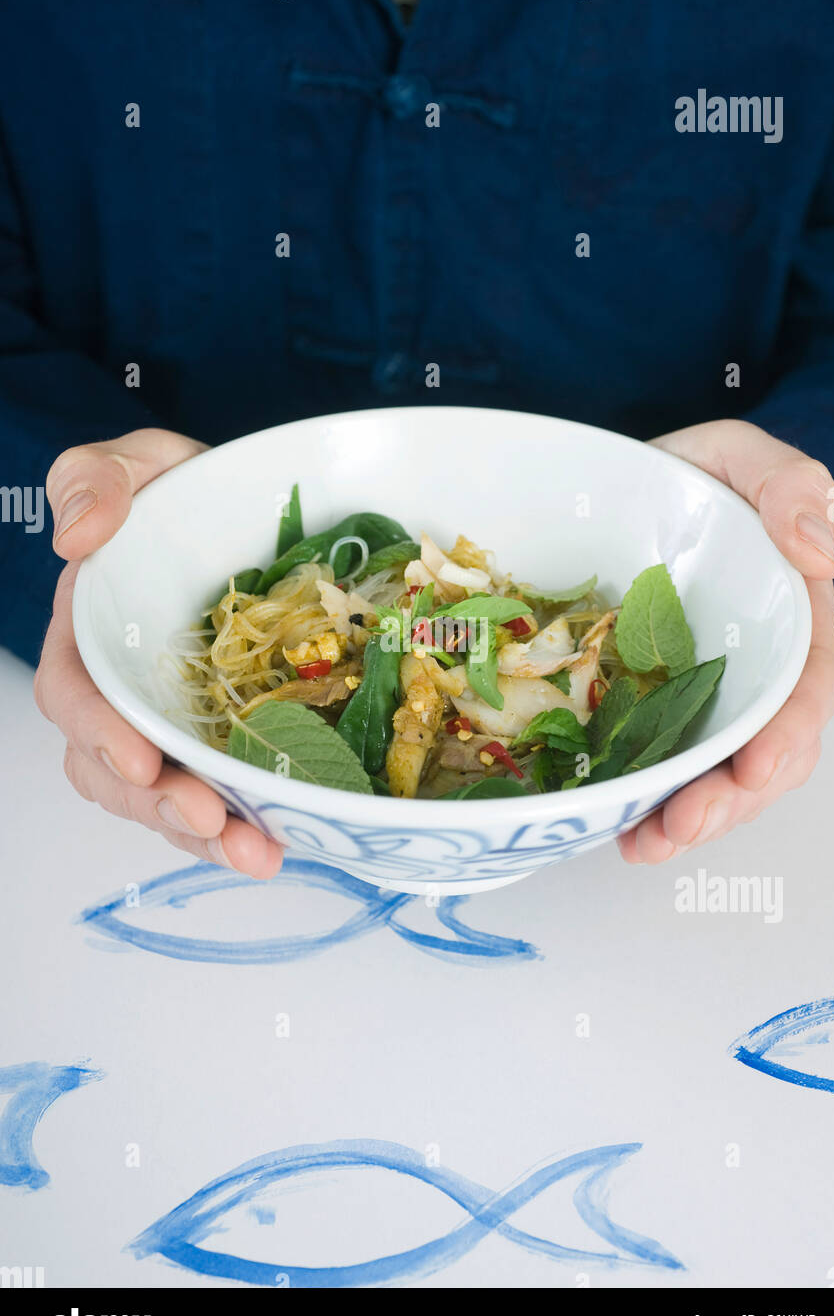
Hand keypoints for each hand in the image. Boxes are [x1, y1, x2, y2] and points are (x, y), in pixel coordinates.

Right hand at [35, 429, 283, 878]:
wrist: (247, 511)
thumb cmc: (182, 490)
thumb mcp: (138, 462)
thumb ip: (95, 480)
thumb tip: (76, 537)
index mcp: (90, 631)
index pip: (74, 694)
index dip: (100, 734)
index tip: (140, 761)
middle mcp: (122, 686)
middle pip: (115, 769)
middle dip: (159, 805)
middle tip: (212, 823)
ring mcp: (170, 718)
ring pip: (162, 795)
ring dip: (203, 833)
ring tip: (255, 852)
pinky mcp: (219, 736)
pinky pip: (216, 791)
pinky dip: (240, 824)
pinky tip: (276, 843)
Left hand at [617, 419, 833, 863]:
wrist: (608, 486)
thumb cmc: (684, 474)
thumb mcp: (735, 454)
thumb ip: (786, 483)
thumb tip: (820, 555)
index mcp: (787, 618)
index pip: (809, 687)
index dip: (789, 734)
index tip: (759, 767)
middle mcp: (752, 668)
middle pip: (768, 753)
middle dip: (732, 800)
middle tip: (683, 824)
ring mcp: (702, 696)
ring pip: (719, 776)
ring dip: (692, 820)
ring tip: (650, 843)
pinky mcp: (650, 711)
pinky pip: (663, 769)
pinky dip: (650, 807)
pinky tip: (627, 831)